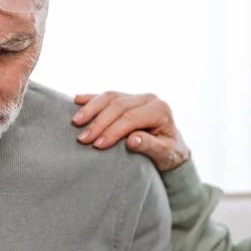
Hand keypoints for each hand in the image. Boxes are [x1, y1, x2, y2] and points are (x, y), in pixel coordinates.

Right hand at [71, 91, 190, 171]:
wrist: (173, 148)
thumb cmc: (170, 153)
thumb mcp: (166, 154)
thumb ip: (150, 146)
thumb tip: (132, 140)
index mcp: (160, 110)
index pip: (131, 118)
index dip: (113, 131)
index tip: (97, 145)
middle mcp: (149, 99)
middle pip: (118, 106)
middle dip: (98, 122)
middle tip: (83, 139)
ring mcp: (137, 96)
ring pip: (110, 96)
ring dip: (91, 108)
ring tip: (76, 122)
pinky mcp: (127, 98)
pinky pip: (107, 96)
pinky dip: (92, 98)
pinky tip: (77, 100)